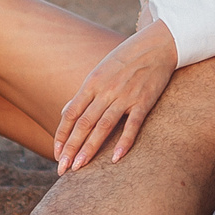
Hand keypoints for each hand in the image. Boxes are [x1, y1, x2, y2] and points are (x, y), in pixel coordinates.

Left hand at [56, 21, 179, 173]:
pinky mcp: (144, 101)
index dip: (62, 135)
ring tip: (79, 167)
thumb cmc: (126, 58)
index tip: (57, 154)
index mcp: (92, 83)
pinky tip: (115, 158)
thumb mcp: (100, 71)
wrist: (158, 45)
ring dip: (90, 148)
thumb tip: (65, 111)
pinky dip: (124, 141)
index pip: (71, 114)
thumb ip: (84, 94)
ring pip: (103, 126)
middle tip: (62, 169)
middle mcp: (106, 91)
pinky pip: (132, 124)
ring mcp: (125, 96)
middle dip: (71, 147)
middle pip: (84, 123)